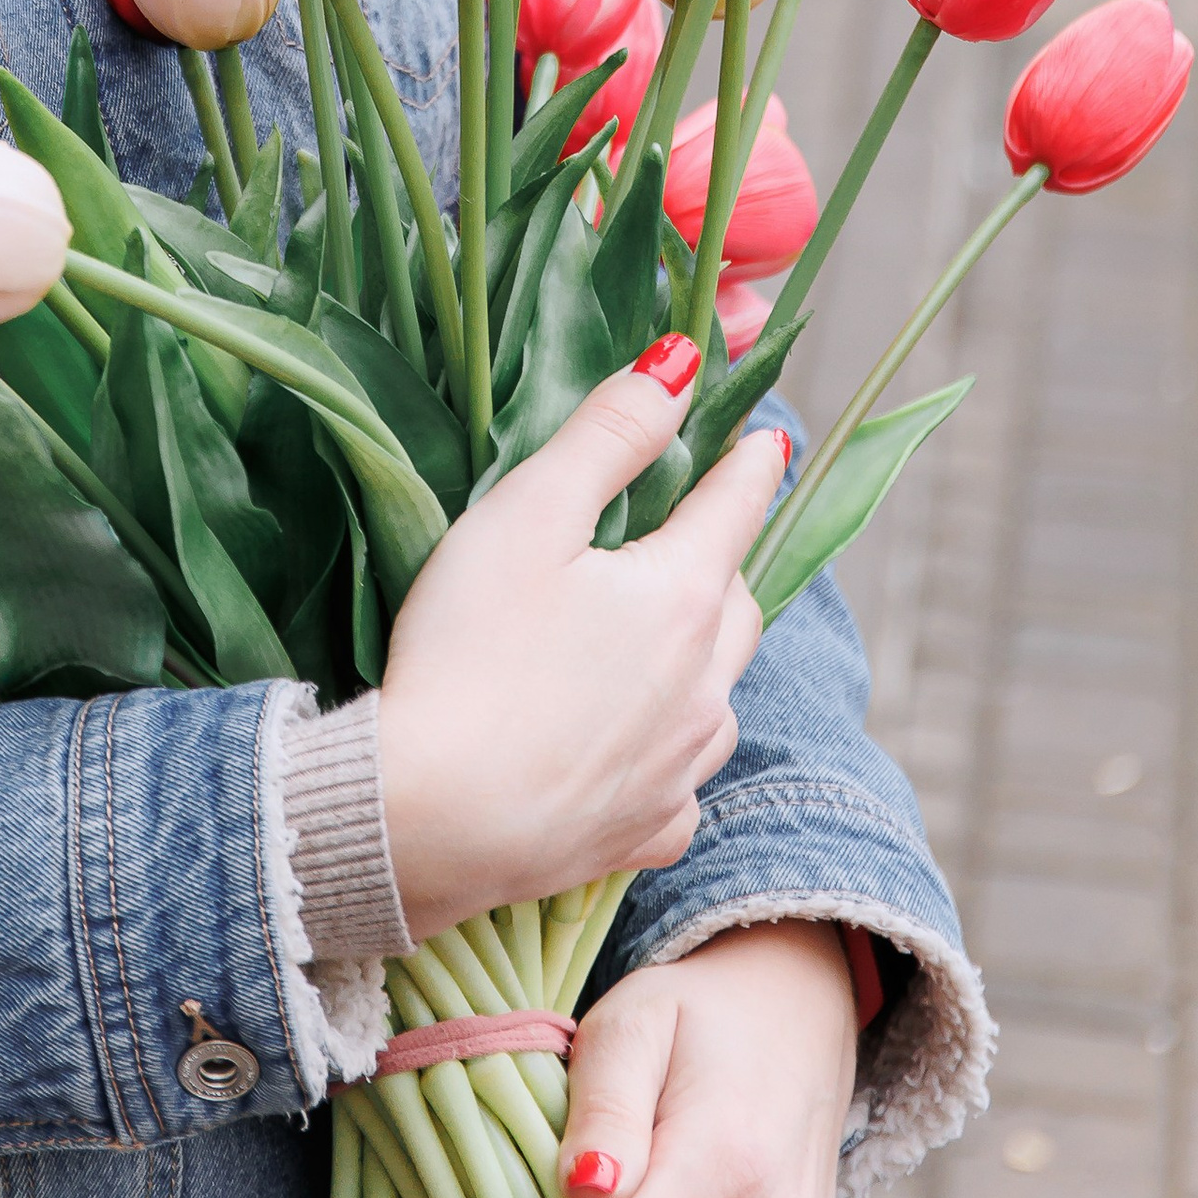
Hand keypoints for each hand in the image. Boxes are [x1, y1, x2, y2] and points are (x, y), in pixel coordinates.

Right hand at [377, 353, 785, 936]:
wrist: (432, 817)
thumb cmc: (470, 650)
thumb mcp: (528, 514)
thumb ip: (608, 434)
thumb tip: (682, 364)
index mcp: (683, 597)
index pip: (735, 509)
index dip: (747, 467)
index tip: (765, 442)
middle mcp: (705, 687)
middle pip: (740, 607)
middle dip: (724, 566)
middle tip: (693, 541)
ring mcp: (680, 769)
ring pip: (719, 697)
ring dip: (703, 661)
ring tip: (661, 646)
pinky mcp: (644, 833)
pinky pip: (681, 785)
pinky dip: (669, 756)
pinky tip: (635, 754)